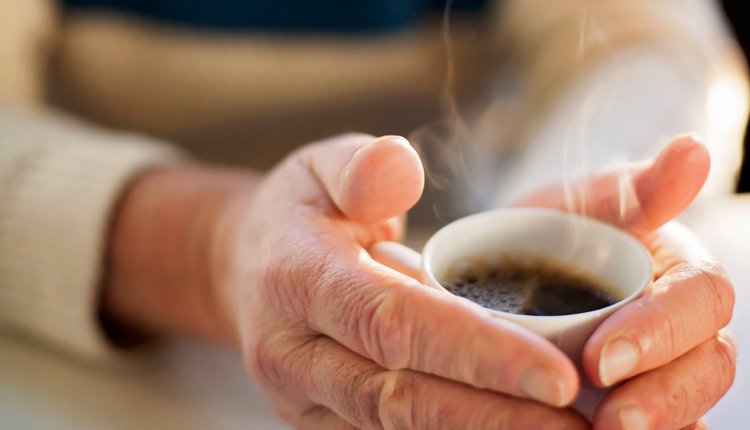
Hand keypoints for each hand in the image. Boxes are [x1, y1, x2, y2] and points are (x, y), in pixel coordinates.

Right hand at [104, 133, 588, 428]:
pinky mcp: (320, 423)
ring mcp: (302, 399)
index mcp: (296, 278)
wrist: (246, 268)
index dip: (475, 352)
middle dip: (495, 419)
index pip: (392, 322)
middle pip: (400, 397)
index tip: (558, 377)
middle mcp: (291, 353)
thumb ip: (362, 167)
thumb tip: (402, 170)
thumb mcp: (322, 167)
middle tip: (581, 427)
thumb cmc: (300, 213)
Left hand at [517, 134, 735, 429]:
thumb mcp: (571, 208)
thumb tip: (694, 150)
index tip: (603, 359)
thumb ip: (627, 191)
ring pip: (688, 405)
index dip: (662, 331)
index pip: (701, 298)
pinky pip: (657, 422)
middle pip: (707, 365)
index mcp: (678, 270)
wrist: (498, 274)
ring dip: (656, 424)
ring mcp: (664, 368)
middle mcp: (682, 324)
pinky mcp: (635, 399)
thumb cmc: (543, 234)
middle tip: (609, 424)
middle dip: (663, 398)